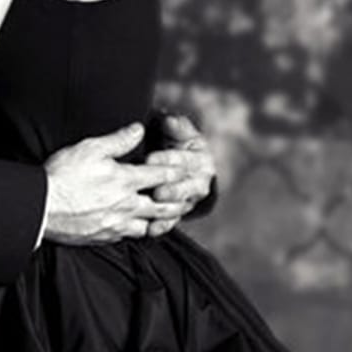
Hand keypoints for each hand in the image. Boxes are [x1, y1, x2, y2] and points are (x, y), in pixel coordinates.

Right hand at [43, 121, 207, 245]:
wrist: (41, 207)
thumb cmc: (63, 175)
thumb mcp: (90, 148)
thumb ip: (118, 140)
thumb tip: (139, 129)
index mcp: (126, 181)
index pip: (162, 175)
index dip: (177, 170)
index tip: (184, 168)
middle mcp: (127, 205)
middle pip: (163, 206)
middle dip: (177, 201)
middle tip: (184, 197)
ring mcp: (117, 224)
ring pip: (150, 226)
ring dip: (159, 220)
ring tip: (164, 214)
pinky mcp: (105, 237)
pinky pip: (130, 238)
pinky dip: (138, 231)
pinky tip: (137, 226)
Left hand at [140, 112, 215, 236]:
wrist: (178, 163)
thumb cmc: (174, 142)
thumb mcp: (178, 131)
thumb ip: (176, 126)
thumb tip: (170, 121)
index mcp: (201, 160)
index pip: (185, 160)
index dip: (168, 159)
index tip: (150, 159)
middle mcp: (199, 182)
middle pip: (186, 187)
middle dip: (171, 189)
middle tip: (156, 191)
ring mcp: (189, 200)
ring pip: (180, 207)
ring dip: (166, 210)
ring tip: (152, 211)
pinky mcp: (177, 213)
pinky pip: (171, 222)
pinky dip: (161, 227)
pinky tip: (150, 230)